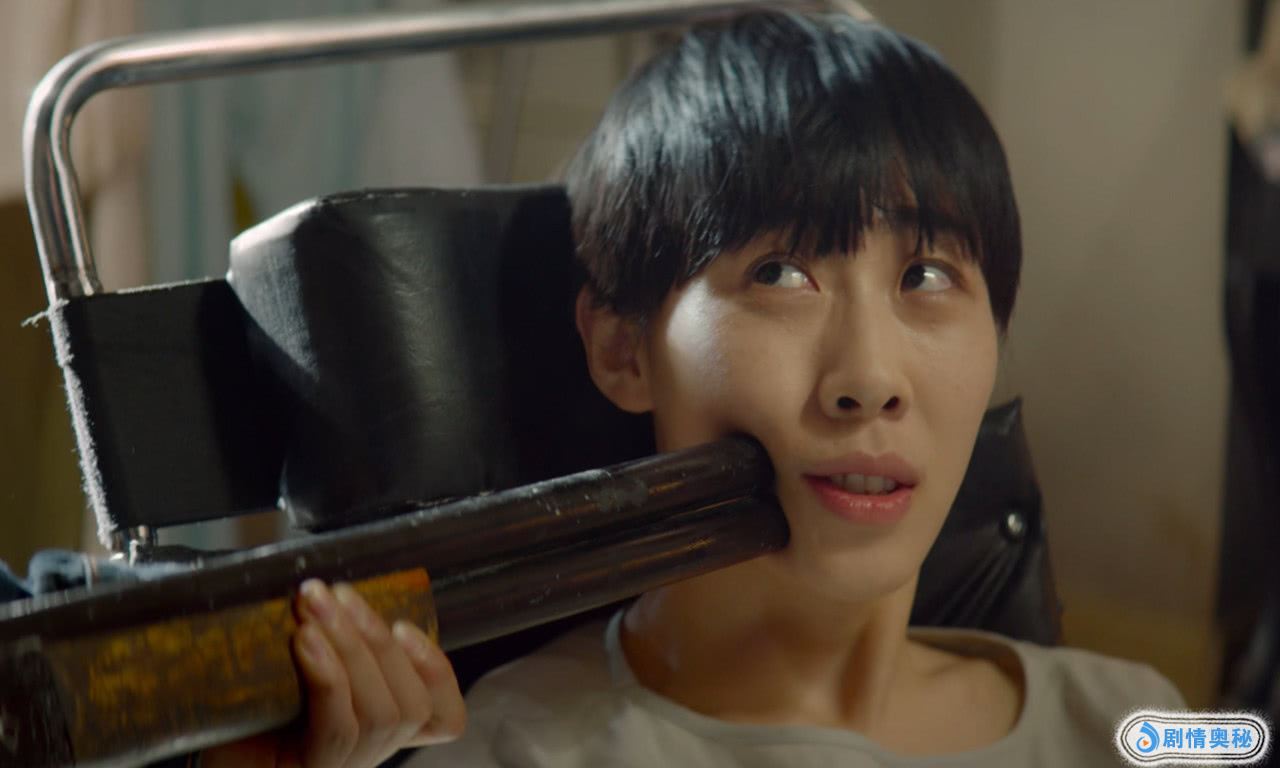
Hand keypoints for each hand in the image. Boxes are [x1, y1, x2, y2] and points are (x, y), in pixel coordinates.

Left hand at [202, 580, 465, 767]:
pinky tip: (307, 642)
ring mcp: (341, 765)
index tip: (405, 627)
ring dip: (352, 648)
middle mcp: (366, 751)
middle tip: (335, 594)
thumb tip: (327, 587)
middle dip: (377, 638)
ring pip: (381, 712)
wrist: (199, 759)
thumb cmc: (236, 715)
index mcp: (374, 726)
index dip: (437, 671)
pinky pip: (338, 727)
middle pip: (411, 705)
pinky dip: (329, 677)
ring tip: (314, 609)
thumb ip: (323, 641)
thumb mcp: (292, 670)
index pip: (440, 714)